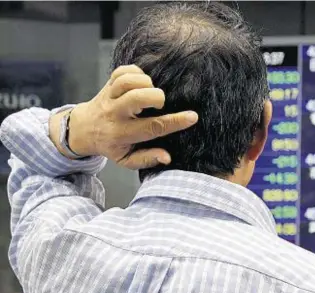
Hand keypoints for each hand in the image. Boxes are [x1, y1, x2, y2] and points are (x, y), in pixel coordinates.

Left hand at [50, 65, 197, 168]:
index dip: (174, 122)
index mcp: (123, 134)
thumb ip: (147, 159)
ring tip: (150, 92)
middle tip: (159, 104)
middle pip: (137, 98)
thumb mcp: (126, 160)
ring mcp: (109, 96)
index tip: (192, 117)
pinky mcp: (107, 83)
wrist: (83, 129)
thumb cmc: (112, 144)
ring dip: (146, 83)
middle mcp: (115, 113)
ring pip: (128, 81)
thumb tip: (167, 157)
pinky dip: (137, 73)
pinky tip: (142, 83)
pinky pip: (122, 71)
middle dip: (156, 97)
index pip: (152, 127)